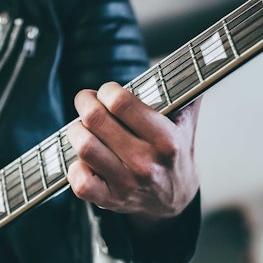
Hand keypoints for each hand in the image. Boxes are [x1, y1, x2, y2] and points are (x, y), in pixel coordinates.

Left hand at [66, 81, 199, 229]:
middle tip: (85, 101)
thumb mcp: (186, 122)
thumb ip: (185, 92)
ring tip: (81, 127)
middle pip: (96, 120)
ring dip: (75, 131)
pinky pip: (80, 183)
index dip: (107, 91)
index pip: (121, 102)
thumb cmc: (175, 153)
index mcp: (166, 139)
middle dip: (85, 103)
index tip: (107, 92)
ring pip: (84, 147)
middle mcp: (146, 163)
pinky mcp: (110, 200)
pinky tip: (83, 160)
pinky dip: (75, 167)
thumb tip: (188, 62)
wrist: (175, 199)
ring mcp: (127, 184)